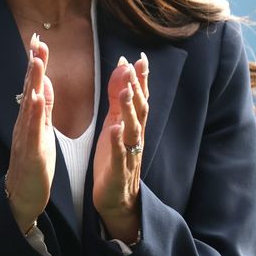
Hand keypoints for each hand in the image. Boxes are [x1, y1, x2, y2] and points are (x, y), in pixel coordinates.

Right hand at [6, 33, 55, 233]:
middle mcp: (24, 122)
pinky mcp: (31, 151)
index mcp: (31, 117)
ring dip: (33, 81)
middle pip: (30, 88)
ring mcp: (26, 135)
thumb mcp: (41, 131)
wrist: (22, 196)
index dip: (37, 62)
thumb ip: (44, 108)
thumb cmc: (33, 165)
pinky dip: (35, 112)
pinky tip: (37, 98)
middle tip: (36, 40)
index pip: (35, 84)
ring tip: (36, 60)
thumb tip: (45, 83)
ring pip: (30, 104)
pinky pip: (33, 129)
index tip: (40, 39)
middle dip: (34, 63)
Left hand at [92, 53, 148, 244]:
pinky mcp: (119, 171)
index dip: (141, 79)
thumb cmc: (115, 159)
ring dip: (129, 110)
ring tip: (125, 91)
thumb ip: (118, 99)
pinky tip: (115, 128)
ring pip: (133, 129)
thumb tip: (123, 69)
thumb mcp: (115, 124)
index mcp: (132, 126)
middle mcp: (135, 138)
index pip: (140, 98)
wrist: (116, 198)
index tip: (140, 57)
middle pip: (140, 110)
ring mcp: (129, 154)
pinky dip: (119, 141)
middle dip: (137, 88)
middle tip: (133, 67)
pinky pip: (121, 155)